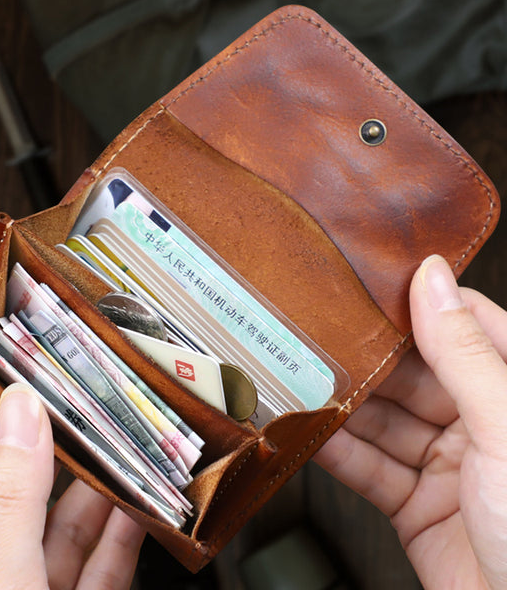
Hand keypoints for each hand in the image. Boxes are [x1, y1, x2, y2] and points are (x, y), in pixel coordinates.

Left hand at [0, 383, 144, 589]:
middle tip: (92, 405)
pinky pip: (107, 566)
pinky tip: (141, 505)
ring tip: (127, 447)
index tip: (21, 376)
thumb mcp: (1, 582)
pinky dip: (126, 534)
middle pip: (35, 498)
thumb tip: (23, 412)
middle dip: (67, 450)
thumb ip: (14, 501)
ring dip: (105, 490)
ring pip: (76, 531)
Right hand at [314, 255, 506, 588]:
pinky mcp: (416, 505)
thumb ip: (462, 354)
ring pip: (383, 422)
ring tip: (299, 379)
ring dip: (342, 406)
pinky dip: (338, 452)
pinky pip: (370, 469)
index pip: (462, 326)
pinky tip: (310, 431)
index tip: (366, 283)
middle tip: (315, 335)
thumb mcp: (505, 427)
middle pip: (410, 375)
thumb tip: (432, 280)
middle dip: (364, 360)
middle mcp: (479, 424)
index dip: (415, 303)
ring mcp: (446, 466)